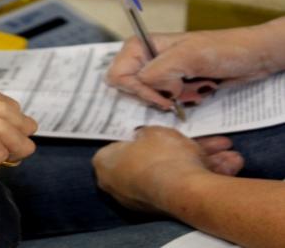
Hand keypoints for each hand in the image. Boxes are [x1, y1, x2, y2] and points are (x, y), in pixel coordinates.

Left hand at [92, 126, 242, 213]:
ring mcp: (143, 197)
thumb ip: (148, 132)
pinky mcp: (166, 208)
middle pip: (153, 159)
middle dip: (182, 146)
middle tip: (200, 137)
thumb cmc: (161, 155)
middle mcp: (119, 184)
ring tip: (228, 149)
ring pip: (174, 172)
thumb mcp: (155, 132)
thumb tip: (143, 136)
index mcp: (106, 163)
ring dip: (203, 159)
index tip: (153, 129)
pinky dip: (205, 173)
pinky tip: (232, 164)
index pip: (117, 146)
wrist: (184, 192)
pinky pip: (184, 185)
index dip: (138, 136)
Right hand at [106, 27, 271, 108]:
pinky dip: (182, 102)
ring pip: (149, 99)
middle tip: (181, 90)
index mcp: (139, 46)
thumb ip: (157, 71)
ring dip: (175, 99)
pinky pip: (164, 103)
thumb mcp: (188, 56)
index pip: (118, 76)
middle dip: (158, 95)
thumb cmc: (223, 49)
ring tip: (197, 87)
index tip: (164, 96)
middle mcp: (145, 59)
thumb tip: (144, 86)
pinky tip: (199, 91)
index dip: (139, 90)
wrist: (253, 57)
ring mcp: (158, 73)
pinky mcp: (172, 85)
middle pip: (131, 90)